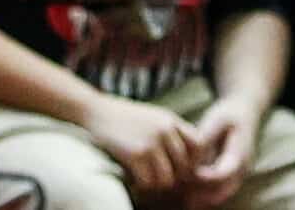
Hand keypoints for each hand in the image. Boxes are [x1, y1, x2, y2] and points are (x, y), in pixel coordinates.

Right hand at [79, 91, 202, 195]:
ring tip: (145, 178)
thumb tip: (186, 160)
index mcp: (171, 120)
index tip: (179, 166)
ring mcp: (151, 142)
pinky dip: (142, 184)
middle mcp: (165, 130)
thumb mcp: (152, 117)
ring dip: (157, 183)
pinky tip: (133, 177)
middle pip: (184, 167)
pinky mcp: (136, 154)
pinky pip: (149, 181)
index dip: (192, 160)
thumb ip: (169, 132)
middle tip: (157, 176)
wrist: (95, 110)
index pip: (198, 145)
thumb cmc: (122, 117)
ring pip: (168, 179)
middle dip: (173, 176)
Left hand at [183, 94, 260, 206]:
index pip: (223, 173)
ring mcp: (237, 176)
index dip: (205, 177)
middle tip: (179, 191)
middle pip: (222, 192)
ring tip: (179, 196)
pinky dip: (203, 196)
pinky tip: (184, 194)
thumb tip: (191, 151)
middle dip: (201, 195)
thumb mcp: (218, 118)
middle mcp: (241, 170)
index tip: (187, 173)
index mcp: (239, 154)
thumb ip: (205, 136)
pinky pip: (218, 193)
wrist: (245, 113)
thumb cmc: (230, 114)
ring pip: (220, 196)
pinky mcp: (230, 177)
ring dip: (201, 198)